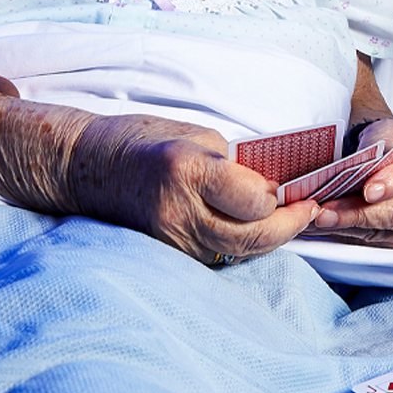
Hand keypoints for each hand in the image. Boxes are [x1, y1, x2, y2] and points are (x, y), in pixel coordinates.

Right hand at [66, 112, 318, 263]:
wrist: (84, 167)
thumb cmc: (142, 140)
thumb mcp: (196, 136)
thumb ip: (237, 163)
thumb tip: (276, 186)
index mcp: (186, 171)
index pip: (255, 200)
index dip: (281, 197)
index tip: (293, 188)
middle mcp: (177, 213)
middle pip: (253, 237)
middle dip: (288, 227)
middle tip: (308, 211)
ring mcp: (169, 241)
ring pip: (238, 252)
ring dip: (267, 239)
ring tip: (287, 220)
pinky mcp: (166, 256)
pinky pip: (216, 255)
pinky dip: (239, 244)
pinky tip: (250, 228)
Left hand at [310, 118, 392, 248]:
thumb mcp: (390, 129)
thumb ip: (383, 138)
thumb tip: (364, 158)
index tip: (368, 190)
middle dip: (363, 213)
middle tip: (327, 212)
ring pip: (392, 233)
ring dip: (351, 228)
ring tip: (320, 220)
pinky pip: (383, 244)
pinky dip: (353, 236)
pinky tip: (330, 228)